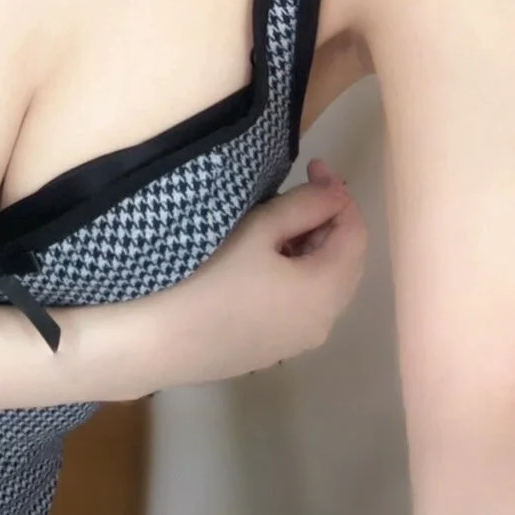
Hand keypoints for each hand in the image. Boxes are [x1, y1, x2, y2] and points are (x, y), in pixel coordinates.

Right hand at [145, 158, 368, 391]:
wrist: (158, 340)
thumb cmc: (208, 277)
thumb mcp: (257, 229)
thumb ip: (302, 206)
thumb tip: (335, 194)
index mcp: (326, 292)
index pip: (356, 234)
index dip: (339, 193)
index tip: (311, 165)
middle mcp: (324, 323)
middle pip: (345, 262)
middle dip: (328, 220)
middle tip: (297, 188)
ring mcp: (298, 341)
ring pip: (322, 284)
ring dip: (311, 247)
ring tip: (276, 221)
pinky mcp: (272, 349)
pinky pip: (301, 303)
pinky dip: (296, 274)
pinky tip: (262, 260)